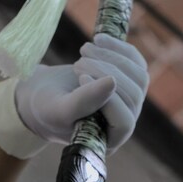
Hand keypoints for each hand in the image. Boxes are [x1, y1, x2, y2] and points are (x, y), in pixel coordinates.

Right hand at [14, 33, 149, 152]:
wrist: (43, 95)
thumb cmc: (47, 109)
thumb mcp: (60, 109)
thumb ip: (83, 102)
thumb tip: (112, 82)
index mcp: (108, 140)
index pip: (124, 122)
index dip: (108, 99)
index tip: (81, 78)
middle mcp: (124, 124)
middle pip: (133, 95)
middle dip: (106, 72)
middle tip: (78, 63)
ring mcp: (129, 102)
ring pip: (139, 77)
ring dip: (112, 57)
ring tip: (84, 50)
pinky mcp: (128, 80)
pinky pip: (136, 62)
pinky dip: (118, 47)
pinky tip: (98, 40)